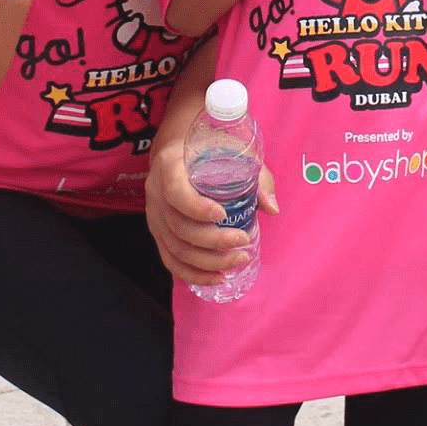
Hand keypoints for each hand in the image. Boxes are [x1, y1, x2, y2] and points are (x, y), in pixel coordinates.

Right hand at [144, 135, 278, 286]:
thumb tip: (272, 208)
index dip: (197, 208)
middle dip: (213, 241)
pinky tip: (216, 277)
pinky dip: (193, 274)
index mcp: (169, 165)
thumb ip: (256, 177)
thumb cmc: (210, 148)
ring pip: (176, 248)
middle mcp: (155, 191)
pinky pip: (170, 260)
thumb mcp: (234, 151)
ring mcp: (154, 215)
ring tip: (237, 261)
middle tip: (243, 242)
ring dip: (207, 262)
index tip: (223, 214)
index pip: (176, 192)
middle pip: (179, 226)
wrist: (181, 150)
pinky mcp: (158, 232)